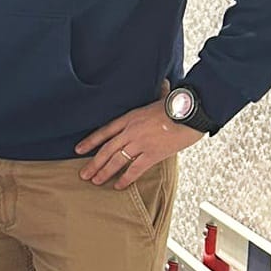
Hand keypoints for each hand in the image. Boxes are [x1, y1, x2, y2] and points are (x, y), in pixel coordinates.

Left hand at [75, 99, 202, 187]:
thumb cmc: (179, 104)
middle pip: (106, 149)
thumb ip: (157, 95)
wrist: (192, 112)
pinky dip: (125, 179)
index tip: (79, 150)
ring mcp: (141, 143)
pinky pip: (135, 169)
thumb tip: (163, 84)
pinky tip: (118, 186)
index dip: (90, 141)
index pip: (105, 131)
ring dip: (104, 172)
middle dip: (93, 163)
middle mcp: (131, 131)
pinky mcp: (153, 154)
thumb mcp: (161, 98)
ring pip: (117, 161)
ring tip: (95, 181)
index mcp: (130, 117)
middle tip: (83, 175)